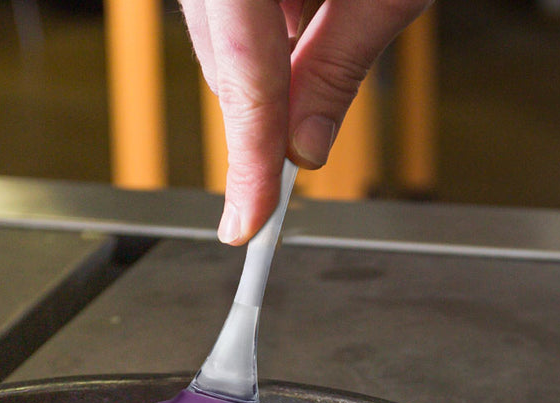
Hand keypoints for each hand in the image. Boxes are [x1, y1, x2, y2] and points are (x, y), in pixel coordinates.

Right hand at [179, 0, 431, 243]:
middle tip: (306, 147)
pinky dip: (263, 34)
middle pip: (225, 67)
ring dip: (268, 66)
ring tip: (330, 28)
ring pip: (221, 45)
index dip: (249, 162)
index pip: (243, 81)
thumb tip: (306, 150)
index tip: (248, 225)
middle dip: (265, 114)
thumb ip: (339, 66)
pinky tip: (306, 16)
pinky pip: (228, 17)